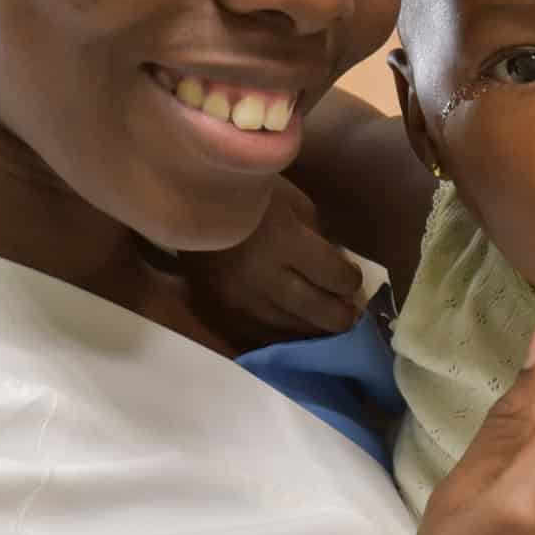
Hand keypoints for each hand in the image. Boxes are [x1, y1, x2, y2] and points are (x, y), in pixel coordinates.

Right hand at [171, 177, 365, 349]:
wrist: (184, 203)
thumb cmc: (246, 195)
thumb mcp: (293, 202)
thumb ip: (318, 237)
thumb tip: (338, 270)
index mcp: (285, 242)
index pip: (335, 276)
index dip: (350, 279)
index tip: (350, 276)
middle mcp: (264, 278)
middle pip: (319, 312)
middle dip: (342, 314)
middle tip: (349, 313)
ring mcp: (240, 302)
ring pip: (292, 332)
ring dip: (315, 330)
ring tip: (326, 325)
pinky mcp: (220, 315)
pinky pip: (260, 340)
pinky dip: (282, 337)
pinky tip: (292, 331)